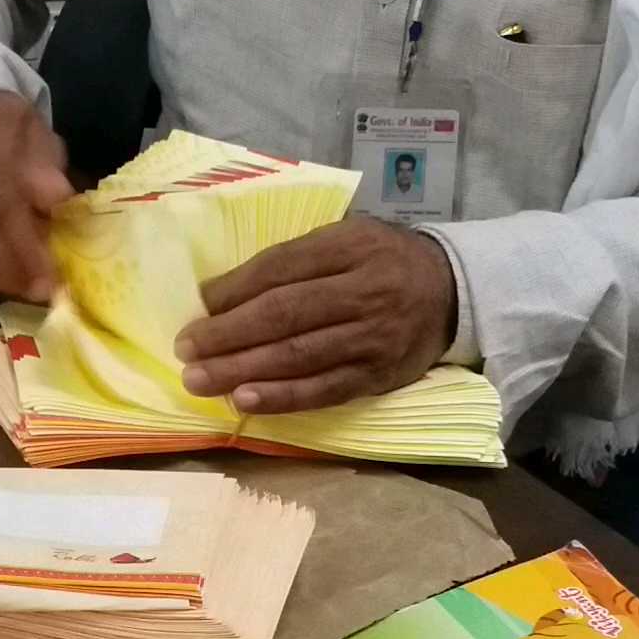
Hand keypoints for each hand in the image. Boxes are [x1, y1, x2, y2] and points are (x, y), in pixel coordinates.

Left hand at [174, 217, 457, 413]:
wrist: (452, 291)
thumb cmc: (381, 260)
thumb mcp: (344, 238)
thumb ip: (290, 260)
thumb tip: (219, 293)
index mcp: (350, 248)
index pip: (282, 269)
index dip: (235, 290)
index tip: (197, 307)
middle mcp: (363, 292)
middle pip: (285, 314)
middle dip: (229, 335)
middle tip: (186, 350)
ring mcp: (372, 339)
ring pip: (299, 357)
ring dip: (243, 371)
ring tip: (201, 379)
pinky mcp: (378, 376)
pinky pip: (324, 391)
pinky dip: (283, 397)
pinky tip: (245, 400)